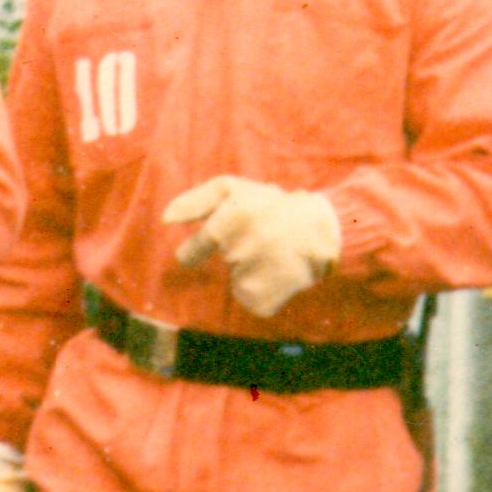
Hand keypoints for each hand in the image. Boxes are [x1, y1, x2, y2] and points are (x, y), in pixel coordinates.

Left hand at [164, 177, 342, 315]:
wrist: (325, 230)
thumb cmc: (272, 206)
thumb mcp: (234, 190)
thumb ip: (196, 201)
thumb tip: (166, 219)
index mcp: (233, 217)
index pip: (193, 250)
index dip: (198, 250)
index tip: (211, 248)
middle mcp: (242, 248)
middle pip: (221, 264)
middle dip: (237, 255)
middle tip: (260, 243)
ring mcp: (253, 276)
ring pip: (236, 283)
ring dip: (250, 274)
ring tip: (273, 256)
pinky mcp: (262, 301)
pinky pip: (249, 301)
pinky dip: (261, 293)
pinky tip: (279, 275)